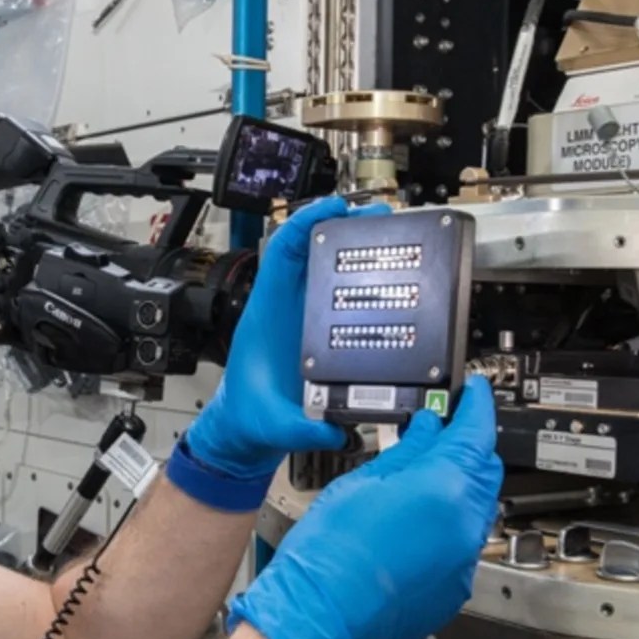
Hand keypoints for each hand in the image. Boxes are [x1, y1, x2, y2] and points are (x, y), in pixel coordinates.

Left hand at [184, 196, 388, 478]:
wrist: (247, 431)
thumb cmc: (250, 418)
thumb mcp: (273, 425)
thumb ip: (303, 430)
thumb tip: (336, 430)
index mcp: (266, 312)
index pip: (281, 252)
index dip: (306, 224)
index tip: (334, 208)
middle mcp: (286, 307)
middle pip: (313, 251)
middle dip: (345, 226)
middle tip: (381, 216)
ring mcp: (303, 316)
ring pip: (328, 268)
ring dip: (356, 248)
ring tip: (391, 235)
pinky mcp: (319, 330)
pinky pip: (340, 295)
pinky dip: (359, 278)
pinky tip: (385, 274)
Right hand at [227, 376, 503, 638]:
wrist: (317, 623)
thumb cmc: (327, 558)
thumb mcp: (360, 485)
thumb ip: (404, 454)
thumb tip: (425, 431)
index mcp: (444, 489)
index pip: (477, 433)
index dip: (477, 407)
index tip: (473, 393)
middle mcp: (465, 525)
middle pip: (485, 470)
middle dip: (469, 447)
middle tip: (443, 430)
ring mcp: (463, 562)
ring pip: (478, 508)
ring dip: (460, 486)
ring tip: (423, 475)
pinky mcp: (454, 589)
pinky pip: (465, 543)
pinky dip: (450, 523)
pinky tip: (417, 520)